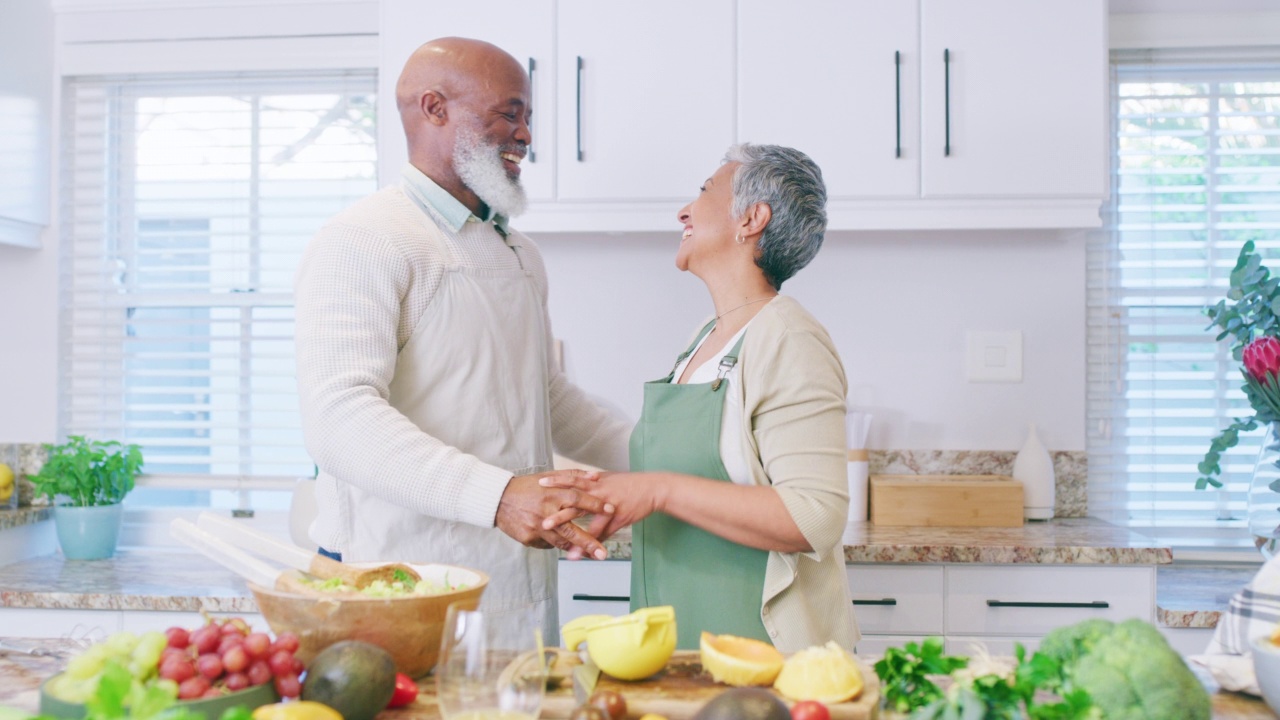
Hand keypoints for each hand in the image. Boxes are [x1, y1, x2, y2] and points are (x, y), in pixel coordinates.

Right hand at [495, 470, 614, 558]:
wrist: (497, 499)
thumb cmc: (526, 486)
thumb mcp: (549, 476)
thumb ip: (573, 476)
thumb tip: (596, 476)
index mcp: (551, 493)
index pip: (577, 498)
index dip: (594, 504)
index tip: (611, 510)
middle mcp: (545, 511)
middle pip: (570, 529)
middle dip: (589, 543)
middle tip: (604, 554)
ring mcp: (536, 527)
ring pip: (560, 542)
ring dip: (576, 550)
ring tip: (591, 557)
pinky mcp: (528, 538)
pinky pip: (547, 544)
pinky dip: (556, 544)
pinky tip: (565, 546)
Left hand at [538, 472, 663, 550]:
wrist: (653, 488)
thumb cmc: (631, 485)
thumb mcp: (610, 480)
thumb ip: (594, 484)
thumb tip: (581, 484)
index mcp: (596, 481)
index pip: (572, 479)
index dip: (556, 480)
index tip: (539, 482)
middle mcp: (599, 490)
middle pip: (572, 497)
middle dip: (553, 504)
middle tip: (537, 511)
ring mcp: (607, 504)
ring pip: (582, 514)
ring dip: (564, 524)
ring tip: (548, 530)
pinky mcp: (616, 517)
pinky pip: (599, 532)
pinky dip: (587, 543)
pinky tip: (577, 553)